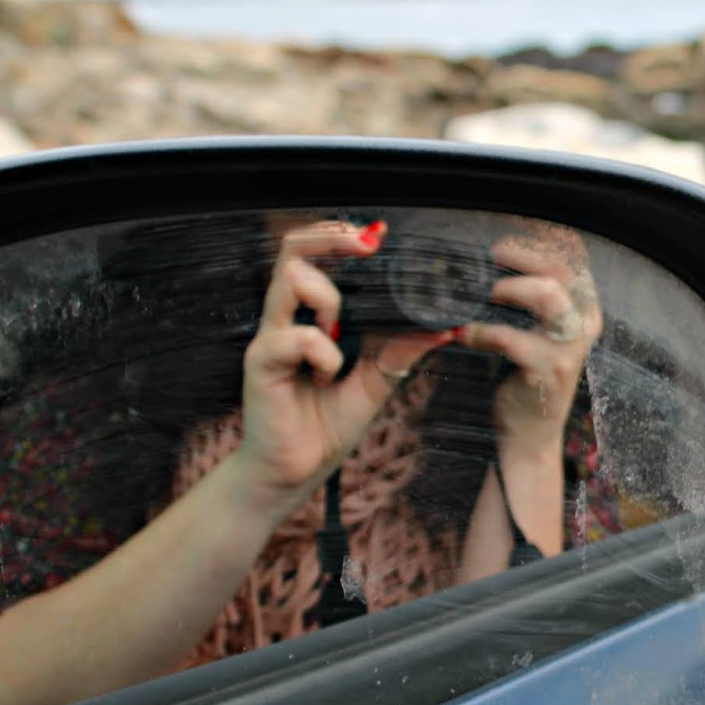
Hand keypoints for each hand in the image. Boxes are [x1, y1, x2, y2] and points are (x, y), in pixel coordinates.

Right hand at [229, 219, 452, 505]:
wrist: (297, 470)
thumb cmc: (326, 424)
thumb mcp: (376, 383)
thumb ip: (402, 352)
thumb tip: (444, 328)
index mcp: (309, 316)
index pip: (315, 256)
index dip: (341, 236)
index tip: (379, 234)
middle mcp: (285, 319)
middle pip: (292, 250)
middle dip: (330, 237)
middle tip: (367, 244)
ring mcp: (271, 338)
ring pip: (291, 280)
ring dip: (328, 297)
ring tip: (340, 333)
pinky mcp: (261, 363)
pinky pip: (296, 337)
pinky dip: (324, 352)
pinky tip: (328, 376)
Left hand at [454, 224, 602, 453]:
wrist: (528, 435)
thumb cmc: (523, 374)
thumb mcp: (534, 329)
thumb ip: (523, 295)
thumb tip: (480, 255)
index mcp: (584, 306)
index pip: (571, 255)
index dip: (536, 238)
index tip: (499, 236)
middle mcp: (585, 323)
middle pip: (561, 267)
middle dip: (517, 253)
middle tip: (480, 257)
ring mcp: (570, 348)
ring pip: (548, 295)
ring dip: (504, 287)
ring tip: (473, 291)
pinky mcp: (548, 372)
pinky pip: (511, 339)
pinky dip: (479, 331)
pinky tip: (458, 333)